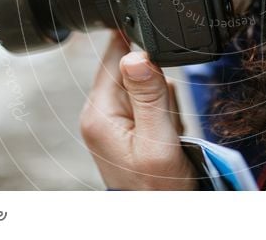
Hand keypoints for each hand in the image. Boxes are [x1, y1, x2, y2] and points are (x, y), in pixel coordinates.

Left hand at [80, 31, 197, 189]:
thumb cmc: (157, 187)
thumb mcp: (158, 140)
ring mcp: (111, 117)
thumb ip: (149, 95)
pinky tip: (165, 131)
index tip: (160, 73)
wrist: (161, 213)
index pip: (115, 53)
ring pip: (144, 82)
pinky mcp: (125, 123)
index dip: (143, 53)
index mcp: (99, 111)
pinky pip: (149, 99)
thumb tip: (135, 55)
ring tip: (165, 129)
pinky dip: (163, 110)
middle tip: (164, 116)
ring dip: (162, 99)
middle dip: (157, 84)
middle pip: (132, 66)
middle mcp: (99, 110)